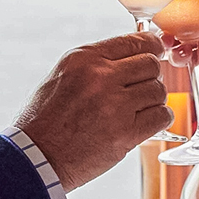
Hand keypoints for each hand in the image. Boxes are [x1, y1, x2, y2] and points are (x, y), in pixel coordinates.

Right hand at [14, 32, 171, 191]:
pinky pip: (161, 116)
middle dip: (150, 76)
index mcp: (84, 59)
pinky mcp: (125, 132)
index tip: (155, 52)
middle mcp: (100, 77)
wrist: (36, 157)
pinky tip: (146, 123)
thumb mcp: (62, 76)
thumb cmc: (45, 119)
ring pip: (158, 91)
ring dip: (154, 100)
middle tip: (141, 88)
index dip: (151, 47)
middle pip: (151, 64)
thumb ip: (96, 64)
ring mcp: (115, 105)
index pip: (134, 42)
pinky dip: (159, 119)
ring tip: (138, 109)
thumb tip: (131, 58)